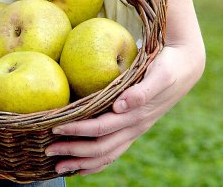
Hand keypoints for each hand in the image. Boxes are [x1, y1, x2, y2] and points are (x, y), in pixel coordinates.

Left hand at [45, 44, 204, 174]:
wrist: (185, 68)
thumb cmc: (168, 66)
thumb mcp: (158, 74)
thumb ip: (141, 91)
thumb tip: (119, 105)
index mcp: (135, 115)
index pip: (100, 128)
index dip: (76, 130)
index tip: (54, 128)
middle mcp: (134, 127)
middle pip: (100, 147)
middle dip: (73, 151)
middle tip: (48, 151)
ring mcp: (134, 130)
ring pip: (106, 155)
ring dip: (81, 162)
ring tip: (58, 166)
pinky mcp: (132, 129)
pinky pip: (113, 152)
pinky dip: (96, 163)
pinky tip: (80, 166)